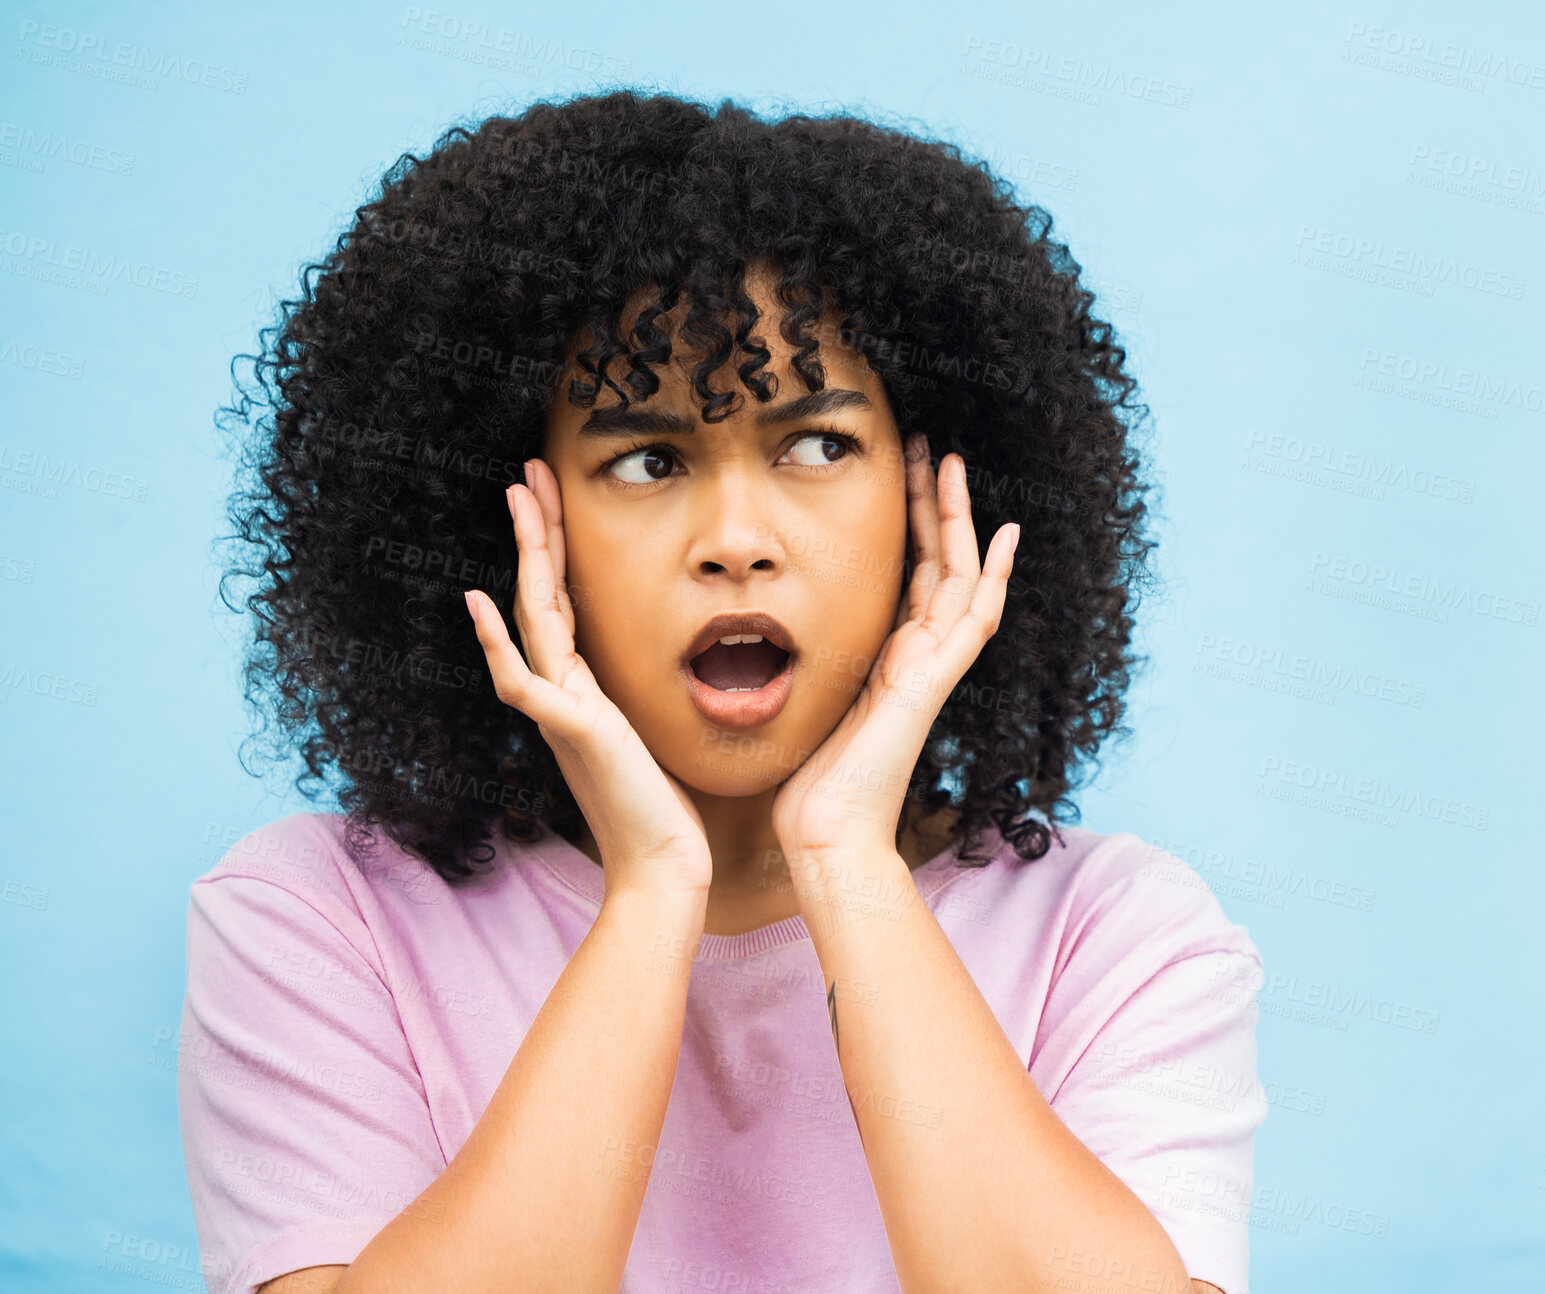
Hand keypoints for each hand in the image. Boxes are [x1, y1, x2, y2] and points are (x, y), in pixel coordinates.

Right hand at [465, 458, 713, 904]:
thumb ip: (635, 697)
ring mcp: (561, 712)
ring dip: (525, 558)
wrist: (664, 866)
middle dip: (537, 531)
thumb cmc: (664, 809)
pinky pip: (523, 683)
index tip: (554, 498)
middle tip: (528, 472)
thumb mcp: (654, 731)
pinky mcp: (572, 734)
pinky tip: (477, 603)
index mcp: (583, 688)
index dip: (557, 548)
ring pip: (532, 620)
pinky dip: (496, 645)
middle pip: (541, 596)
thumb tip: (655, 663)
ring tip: (518, 499)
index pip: (564, 603)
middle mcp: (564, 693)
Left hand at [770, 434, 1018, 867]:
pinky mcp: (931, 685)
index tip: (904, 480)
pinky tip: (1004, 534)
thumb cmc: (806, 786)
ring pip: (959, 579)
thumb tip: (765, 647)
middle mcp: (915, 661)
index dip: (913, 529)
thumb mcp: (801, 707)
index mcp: (886, 663)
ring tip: (954, 464)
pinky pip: (973, 620)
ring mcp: (930, 672)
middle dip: (935, 508)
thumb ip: (804, 671)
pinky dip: (993, 577)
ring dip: (958, 521)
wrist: (824, 835)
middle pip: (938, 567)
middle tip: (933, 451)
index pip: (910, 581)